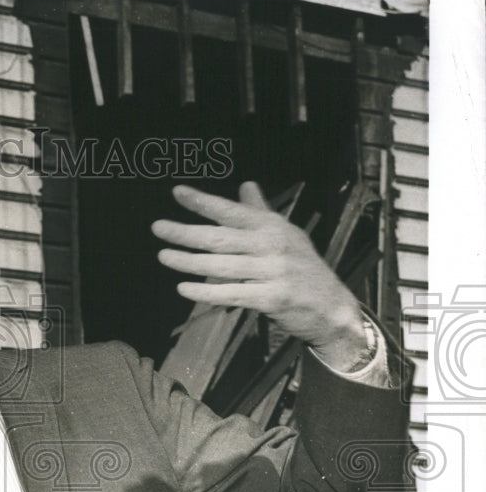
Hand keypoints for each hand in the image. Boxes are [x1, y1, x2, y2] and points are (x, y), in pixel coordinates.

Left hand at [152, 182, 368, 371]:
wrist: (333, 307)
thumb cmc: (303, 268)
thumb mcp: (286, 234)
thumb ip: (260, 212)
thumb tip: (245, 184)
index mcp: (272, 226)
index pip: (232, 210)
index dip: (203, 202)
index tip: (177, 193)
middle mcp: (273, 245)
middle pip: (220, 237)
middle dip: (186, 232)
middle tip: (158, 228)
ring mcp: (274, 272)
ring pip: (222, 266)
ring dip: (189, 262)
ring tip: (163, 256)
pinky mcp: (273, 298)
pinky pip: (232, 294)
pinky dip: (206, 292)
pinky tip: (184, 288)